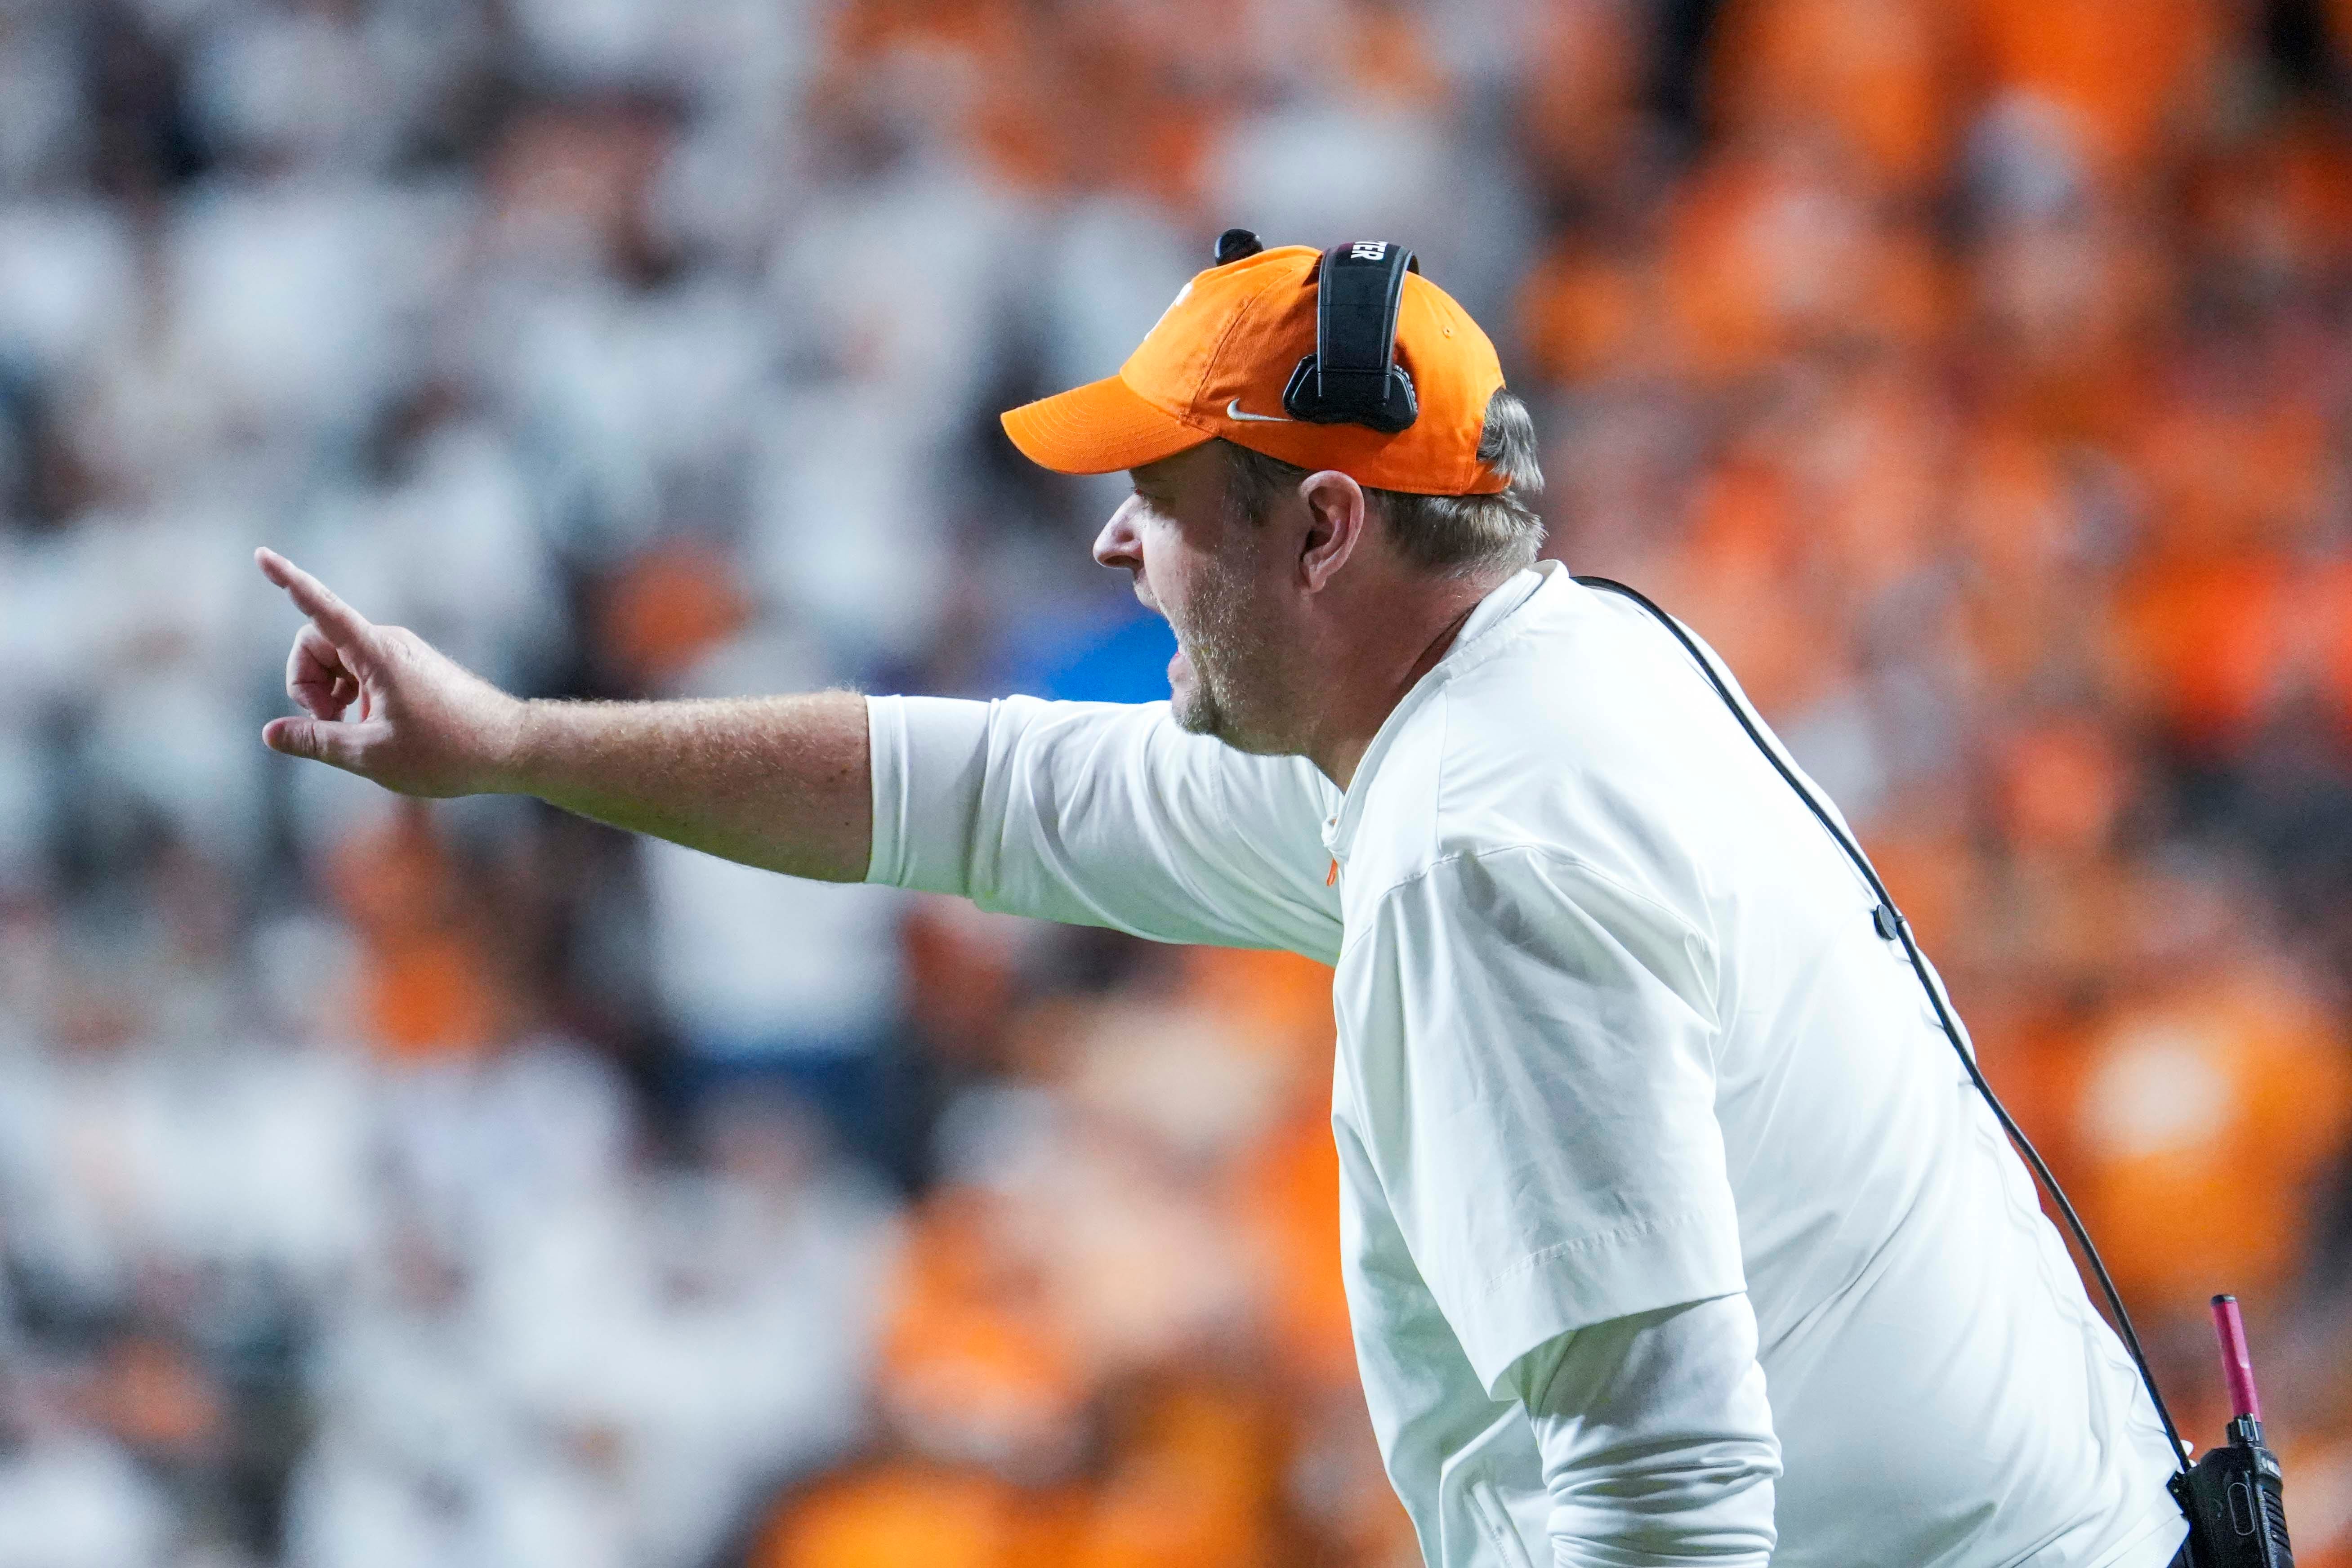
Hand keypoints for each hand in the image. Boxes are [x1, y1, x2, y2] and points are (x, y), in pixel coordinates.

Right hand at [256, 548, 528, 797]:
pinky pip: (362, 672)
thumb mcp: (370, 755)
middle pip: (316, 642)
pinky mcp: (411, 668)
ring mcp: (401, 654)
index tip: (261, 554)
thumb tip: (271, 733)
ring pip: (338, 660)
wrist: (511, 749)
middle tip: (325, 724)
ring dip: (328, 693)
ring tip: (351, 731)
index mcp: (377, 653)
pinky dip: (352, 697)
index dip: (288, 582)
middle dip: (304, 681)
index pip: (322, 609)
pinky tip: (371, 729)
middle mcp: (389, 642)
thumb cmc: (446, 752)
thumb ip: (315, 740)